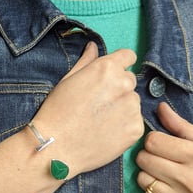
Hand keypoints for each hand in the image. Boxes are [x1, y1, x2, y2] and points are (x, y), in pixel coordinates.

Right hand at [33, 42, 143, 177]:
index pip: (128, 56)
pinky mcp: (136, 129)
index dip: (118, 64)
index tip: (110, 76)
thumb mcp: (67, 81)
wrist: (56, 146)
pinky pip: (135, 121)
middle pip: (129, 80)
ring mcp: (132, 108)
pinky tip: (106, 131)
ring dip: (122, 107)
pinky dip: (124, 125)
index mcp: (106, 68)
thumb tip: (93, 47)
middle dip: (117, 87)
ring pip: (132, 101)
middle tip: (98, 103)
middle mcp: (124, 84)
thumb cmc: (56, 111)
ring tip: (100, 120)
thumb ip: (86, 61)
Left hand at [137, 102, 192, 192]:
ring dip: (150, 176)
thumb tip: (160, 108)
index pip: (152, 142)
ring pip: (142, 179)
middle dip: (149, 157)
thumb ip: (181, 127)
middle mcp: (189, 180)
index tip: (163, 145)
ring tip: (167, 176)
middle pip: (143, 159)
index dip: (154, 141)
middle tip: (163, 160)